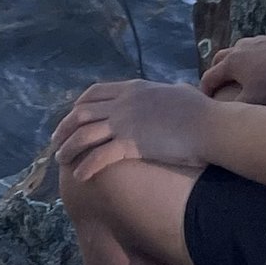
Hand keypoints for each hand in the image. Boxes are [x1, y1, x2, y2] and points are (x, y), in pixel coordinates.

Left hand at [50, 79, 214, 185]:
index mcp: (133, 88)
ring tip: (60, 160)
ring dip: (69, 148)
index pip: (95, 93)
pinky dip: (86, 166)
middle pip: (82, 113)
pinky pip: (100, 156)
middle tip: (56, 141)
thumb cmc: (200, 112)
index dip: (78, 105)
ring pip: (85, 134)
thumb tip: (174, 93)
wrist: (209, 126)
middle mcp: (124, 103)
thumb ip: (166, 93)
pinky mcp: (131, 144)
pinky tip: (78, 176)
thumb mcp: (178, 92)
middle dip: (65, 127)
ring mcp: (125, 122)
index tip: (71, 116)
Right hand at [202, 30, 265, 106]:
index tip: (205, 101)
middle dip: (216, 71)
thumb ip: (234, 108)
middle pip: (220, 58)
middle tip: (218, 84)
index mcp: (231, 63)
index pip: (209, 77)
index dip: (204, 90)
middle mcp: (239, 48)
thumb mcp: (253, 102)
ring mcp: (257, 40)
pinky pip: (260, 46)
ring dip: (235, 61)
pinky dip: (256, 55)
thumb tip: (222, 113)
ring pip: (239, 49)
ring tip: (241, 73)